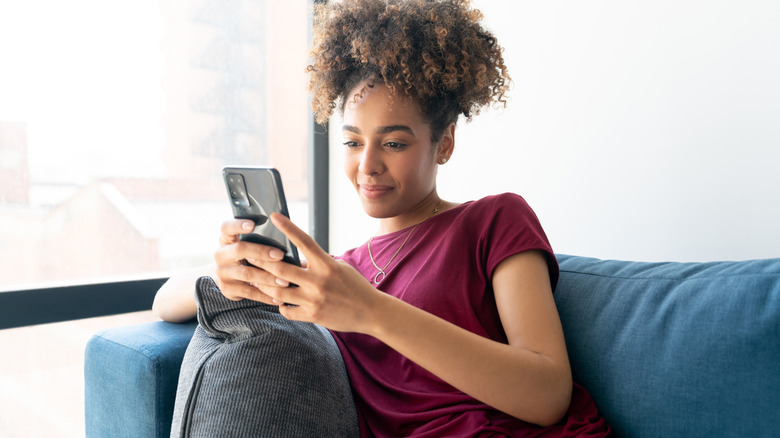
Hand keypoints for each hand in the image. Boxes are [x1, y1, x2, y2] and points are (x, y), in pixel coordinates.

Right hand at [213, 219, 298, 304]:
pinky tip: (279, 298)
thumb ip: (260, 238)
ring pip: (247, 274)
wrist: (231, 277)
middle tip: (280, 255)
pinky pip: (249, 292)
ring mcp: (223, 273)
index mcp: (226, 238)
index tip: (252, 225)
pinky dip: (265, 295)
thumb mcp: (249, 244)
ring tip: (285, 281)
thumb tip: (287, 232)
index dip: (238, 225)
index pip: (227, 227)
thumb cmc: (248, 255)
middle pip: (239, 250)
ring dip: (268, 277)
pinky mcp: (227, 289)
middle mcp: (221, 254)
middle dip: (261, 252)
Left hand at [250, 213, 383, 333]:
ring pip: (278, 291)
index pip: (303, 241)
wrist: (371, 312)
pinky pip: (287, 310)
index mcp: (326, 264)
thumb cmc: (355, 286)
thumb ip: (317, 263)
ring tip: (256, 279)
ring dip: (265, 285)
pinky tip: (280, 301)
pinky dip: (281, 305)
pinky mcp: (312, 315)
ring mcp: (314, 299)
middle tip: (247, 254)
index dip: (288, 227)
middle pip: (280, 269)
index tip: (274, 216)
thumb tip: (295, 259)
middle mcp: (318, 281)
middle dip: (261, 261)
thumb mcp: (339, 268)